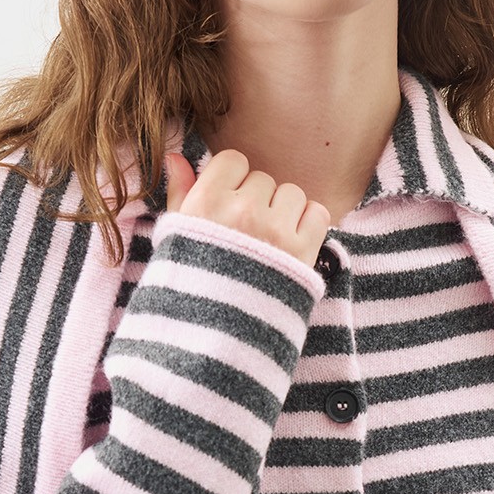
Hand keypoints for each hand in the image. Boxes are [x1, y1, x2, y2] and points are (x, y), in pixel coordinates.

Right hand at [164, 149, 331, 270]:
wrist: (215, 336)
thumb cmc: (192, 284)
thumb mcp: (176, 237)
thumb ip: (180, 193)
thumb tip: (177, 158)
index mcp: (207, 203)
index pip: (233, 161)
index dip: (232, 180)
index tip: (228, 203)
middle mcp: (242, 211)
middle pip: (263, 180)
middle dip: (256, 200)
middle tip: (246, 232)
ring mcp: (275, 231)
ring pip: (291, 193)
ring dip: (283, 212)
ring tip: (268, 241)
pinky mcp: (302, 252)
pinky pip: (317, 213)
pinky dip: (308, 224)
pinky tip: (289, 244)